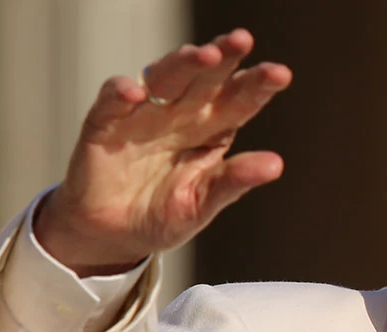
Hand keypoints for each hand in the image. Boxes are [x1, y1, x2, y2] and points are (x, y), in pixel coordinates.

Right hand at [34, 29, 291, 276]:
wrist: (114, 237)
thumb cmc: (163, 215)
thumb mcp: (202, 204)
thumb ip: (234, 181)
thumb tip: (276, 164)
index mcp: (211, 129)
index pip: (239, 100)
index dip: (258, 85)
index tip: (280, 75)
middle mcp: (180, 113)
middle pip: (205, 77)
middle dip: (223, 57)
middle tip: (242, 40)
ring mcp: (143, 115)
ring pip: (164, 78)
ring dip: (183, 64)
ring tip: (205, 56)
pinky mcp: (105, 124)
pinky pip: (112, 101)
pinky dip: (121, 93)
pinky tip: (137, 94)